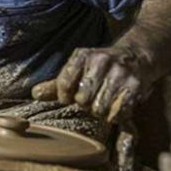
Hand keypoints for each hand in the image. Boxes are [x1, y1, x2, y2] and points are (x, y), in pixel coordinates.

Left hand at [31, 46, 155, 123]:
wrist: (136, 57)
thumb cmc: (99, 68)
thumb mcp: (77, 70)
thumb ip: (56, 85)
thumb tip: (34, 94)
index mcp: (82, 55)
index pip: (64, 84)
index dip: (65, 96)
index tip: (71, 96)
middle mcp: (101, 61)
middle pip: (82, 100)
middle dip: (85, 104)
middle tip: (91, 98)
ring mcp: (119, 73)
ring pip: (100, 108)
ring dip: (100, 111)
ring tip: (103, 101)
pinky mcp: (135, 86)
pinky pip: (118, 113)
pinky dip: (115, 115)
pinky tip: (115, 105)